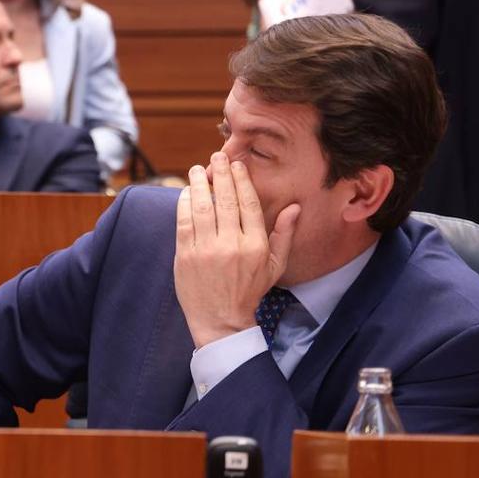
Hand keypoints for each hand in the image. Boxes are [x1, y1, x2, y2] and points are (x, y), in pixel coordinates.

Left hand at [173, 151, 299, 348]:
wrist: (220, 320)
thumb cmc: (249, 291)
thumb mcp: (274, 266)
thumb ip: (284, 235)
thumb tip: (294, 207)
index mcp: (255, 246)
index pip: (249, 204)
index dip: (242, 181)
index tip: (237, 165)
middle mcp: (231, 246)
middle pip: (226, 201)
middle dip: (221, 174)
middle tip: (216, 156)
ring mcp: (206, 251)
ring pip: (202, 207)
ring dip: (199, 184)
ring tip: (198, 169)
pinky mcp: (185, 256)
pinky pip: (184, 222)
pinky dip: (184, 203)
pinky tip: (187, 192)